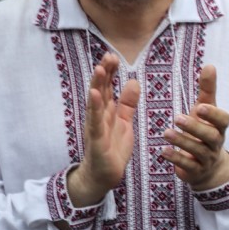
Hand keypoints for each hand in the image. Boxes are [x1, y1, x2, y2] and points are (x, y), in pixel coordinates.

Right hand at [67, 54, 139, 207]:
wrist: (104, 174)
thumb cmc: (112, 147)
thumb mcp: (124, 121)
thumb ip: (128, 103)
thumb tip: (133, 81)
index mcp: (106, 110)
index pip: (108, 87)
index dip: (110, 72)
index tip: (113, 56)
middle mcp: (98, 115)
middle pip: (101, 90)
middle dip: (104, 73)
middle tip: (108, 55)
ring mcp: (96, 126)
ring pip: (96, 102)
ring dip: (97, 85)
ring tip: (99, 68)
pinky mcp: (97, 138)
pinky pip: (96, 121)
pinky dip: (95, 107)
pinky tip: (95, 94)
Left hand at [161, 65, 228, 191]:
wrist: (207, 166)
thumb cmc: (204, 130)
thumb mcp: (206, 110)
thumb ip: (208, 89)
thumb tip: (210, 65)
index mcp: (219, 127)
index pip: (223, 120)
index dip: (213, 114)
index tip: (200, 107)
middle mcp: (216, 143)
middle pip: (211, 136)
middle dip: (195, 128)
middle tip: (177, 118)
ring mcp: (207, 158)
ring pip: (198, 151)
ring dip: (182, 142)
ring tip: (166, 133)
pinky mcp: (196, 171)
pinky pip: (188, 166)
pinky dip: (176, 159)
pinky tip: (163, 151)